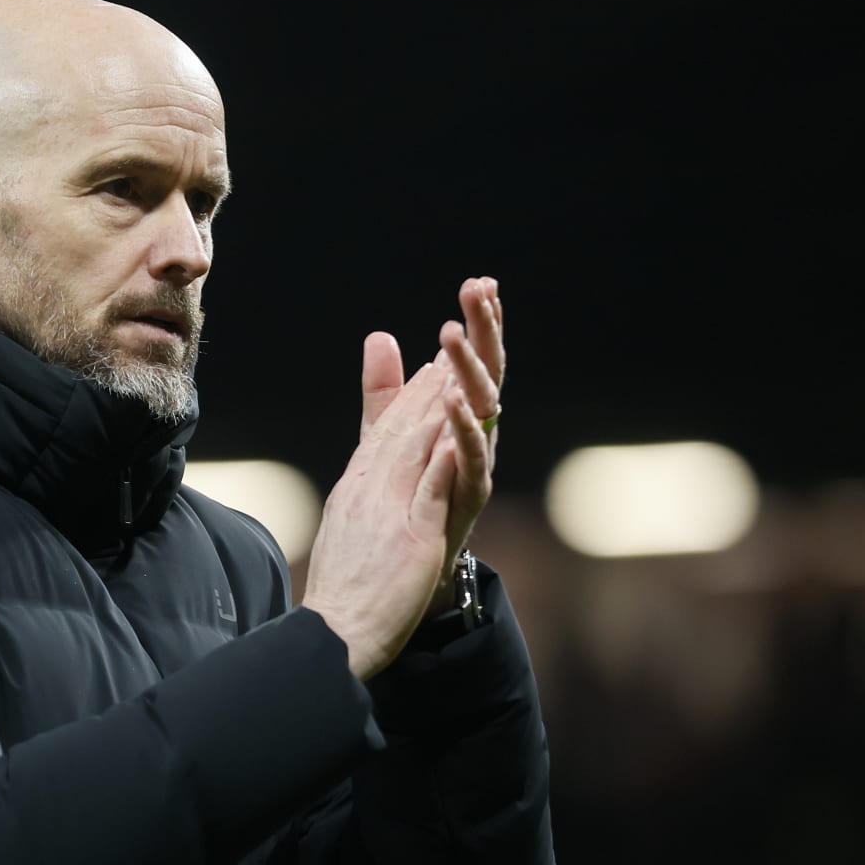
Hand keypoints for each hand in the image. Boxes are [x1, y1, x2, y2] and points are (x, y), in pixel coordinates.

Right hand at [302, 360, 456, 679]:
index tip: (431, 369)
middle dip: (426, 389)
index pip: (383, 435)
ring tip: (457, 374)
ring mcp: (388, 514)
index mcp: (354, 492)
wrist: (334, 634)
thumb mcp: (348, 532)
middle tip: (450, 351)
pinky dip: (442, 462)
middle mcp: (367, 494)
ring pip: (415, 452)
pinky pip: (429, 493)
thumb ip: (363, 497)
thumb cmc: (343, 592)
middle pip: (399, 432)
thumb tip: (363, 471)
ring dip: (436, 410)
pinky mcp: (410, 539)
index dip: (408, 398)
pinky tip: (456, 436)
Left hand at [360, 277, 506, 611]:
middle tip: (477, 291)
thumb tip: (380, 337)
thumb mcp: (385, 439)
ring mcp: (472, 470)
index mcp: (457, 420)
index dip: (479, 323)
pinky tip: (453, 402)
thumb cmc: (398, 509)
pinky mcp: (464, 501)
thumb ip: (384, 392)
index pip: (472, 361)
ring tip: (451, 336)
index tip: (481, 281)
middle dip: (483, 331)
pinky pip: (470, 461)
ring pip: (482, 411)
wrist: (393, 582)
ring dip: (468, 371)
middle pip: (485, 375)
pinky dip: (462, 431)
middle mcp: (473, 440)